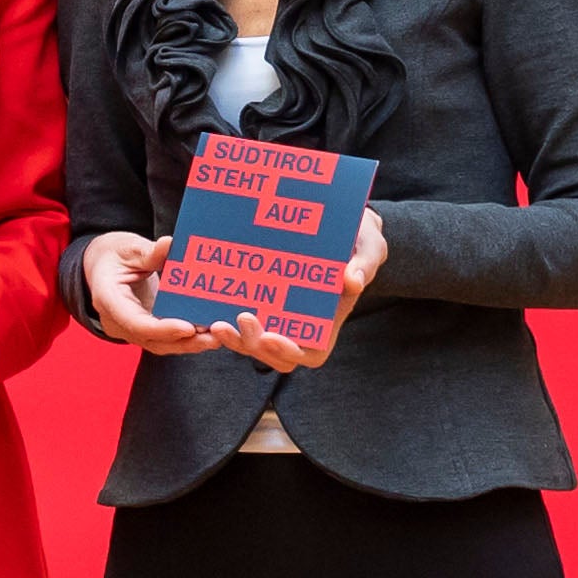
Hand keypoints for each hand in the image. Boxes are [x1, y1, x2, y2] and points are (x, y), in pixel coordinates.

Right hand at [78, 230, 218, 355]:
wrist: (102, 266)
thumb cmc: (114, 255)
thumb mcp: (129, 248)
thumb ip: (150, 252)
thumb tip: (169, 244)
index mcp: (108, 299)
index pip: (135, 322)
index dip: (162, 329)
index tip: (189, 327)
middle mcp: (116, 321)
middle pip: (151, 340)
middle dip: (184, 342)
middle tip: (214, 338)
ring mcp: (129, 329)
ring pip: (160, 345)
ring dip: (189, 344)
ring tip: (216, 337)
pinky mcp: (142, 331)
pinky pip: (164, 339)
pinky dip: (185, 338)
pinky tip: (208, 333)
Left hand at [201, 207, 388, 369]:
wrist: (340, 224)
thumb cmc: (359, 240)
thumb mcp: (370, 247)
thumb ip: (365, 264)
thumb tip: (352, 280)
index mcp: (327, 323)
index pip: (308, 353)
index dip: (287, 352)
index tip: (270, 338)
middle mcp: (299, 325)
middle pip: (271, 352)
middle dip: (251, 345)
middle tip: (234, 323)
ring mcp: (277, 313)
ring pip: (250, 340)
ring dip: (233, 338)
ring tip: (215, 322)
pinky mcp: (259, 297)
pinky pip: (239, 314)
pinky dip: (224, 312)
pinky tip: (208, 301)